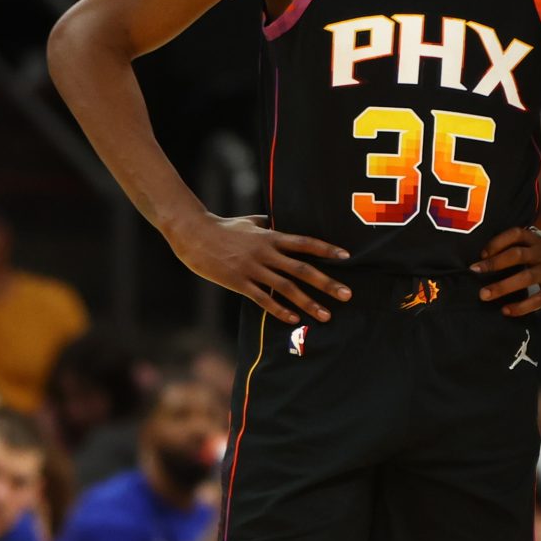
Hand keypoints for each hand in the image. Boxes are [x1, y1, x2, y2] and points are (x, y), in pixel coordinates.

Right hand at [171, 211, 350, 325]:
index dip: (326, 249)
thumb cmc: (222, 227)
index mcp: (270, 236)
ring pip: (287, 287)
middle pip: (302, 269)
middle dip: (327, 283)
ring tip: (326, 315)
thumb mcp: (248, 221)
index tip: (346, 256)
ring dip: (308, 302)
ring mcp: (252, 268)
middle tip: (347, 295)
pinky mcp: (238, 282)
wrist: (193, 234)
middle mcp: (265, 252)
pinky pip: (263, 299)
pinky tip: (293, 319)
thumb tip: (280, 221)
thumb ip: (267, 223)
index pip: (304, 242)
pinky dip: (280, 310)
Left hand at [473, 224, 540, 315]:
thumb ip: (520, 244)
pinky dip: (521, 306)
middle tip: (474, 271)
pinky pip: (537, 299)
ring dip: (502, 286)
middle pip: (516, 255)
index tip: (482, 254)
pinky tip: (506, 311)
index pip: (515, 234)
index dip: (497, 242)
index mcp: (537, 239)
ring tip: (483, 295)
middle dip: (494, 263)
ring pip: (525, 278)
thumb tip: (485, 255)